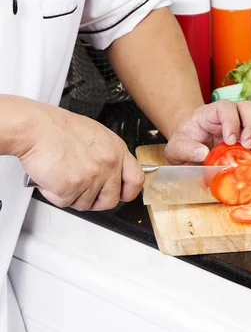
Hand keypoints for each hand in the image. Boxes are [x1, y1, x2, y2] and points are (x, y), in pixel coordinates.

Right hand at [18, 102, 143, 210]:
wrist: (34, 127)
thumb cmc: (57, 128)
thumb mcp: (95, 135)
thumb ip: (107, 155)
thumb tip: (110, 173)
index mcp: (116, 150)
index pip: (135, 179)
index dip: (128, 192)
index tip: (122, 195)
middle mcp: (108, 163)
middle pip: (110, 199)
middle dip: (95, 200)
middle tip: (82, 191)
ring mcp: (91, 177)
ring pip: (86, 204)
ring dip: (71, 196)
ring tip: (62, 176)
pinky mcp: (72, 187)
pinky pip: (65, 202)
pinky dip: (54, 194)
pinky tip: (52, 178)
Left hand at [164, 101, 250, 164]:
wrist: (190, 150)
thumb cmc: (184, 145)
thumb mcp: (175, 149)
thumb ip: (184, 150)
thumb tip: (202, 153)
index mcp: (210, 114)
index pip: (226, 107)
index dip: (232, 121)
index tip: (230, 141)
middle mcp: (230, 115)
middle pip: (249, 107)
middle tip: (248, 146)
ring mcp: (243, 125)